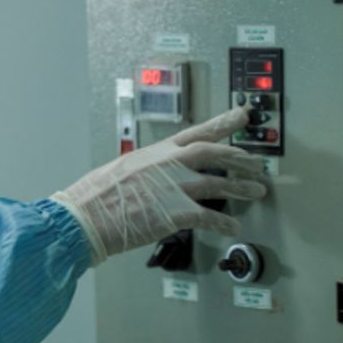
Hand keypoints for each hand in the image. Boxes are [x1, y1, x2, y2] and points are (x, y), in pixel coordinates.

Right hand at [52, 107, 267, 265]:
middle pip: (214, 153)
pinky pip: (210, 217)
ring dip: (241, 188)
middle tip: (256, 163)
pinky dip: (225, 223)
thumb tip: (158, 177)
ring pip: (218, 183)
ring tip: (256, 192)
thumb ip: (147, 170)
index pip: (196, 132)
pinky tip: (234, 227)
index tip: (241, 115)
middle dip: (239, 157)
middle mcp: (167, 164)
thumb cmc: (95, 196)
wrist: (85, 216)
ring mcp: (173, 186)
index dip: (223, 122)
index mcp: (154, 152)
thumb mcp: (122, 170)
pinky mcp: (176, 211)